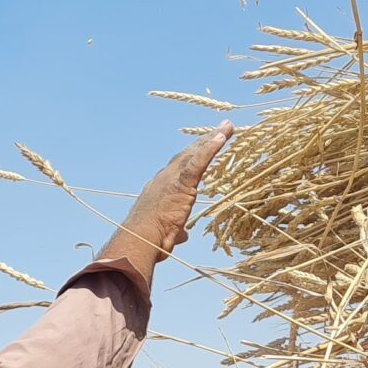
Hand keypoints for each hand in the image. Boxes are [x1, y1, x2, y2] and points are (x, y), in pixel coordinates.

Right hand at [96, 126, 233, 286]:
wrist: (141, 240)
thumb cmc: (151, 240)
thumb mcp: (167, 233)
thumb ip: (176, 230)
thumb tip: (181, 235)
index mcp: (162, 189)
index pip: (181, 169)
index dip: (194, 158)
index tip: (205, 148)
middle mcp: (165, 178)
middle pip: (189, 155)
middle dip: (205, 141)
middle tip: (221, 129)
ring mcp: (172, 178)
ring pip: (195, 153)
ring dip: (212, 138)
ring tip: (227, 126)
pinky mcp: (181, 182)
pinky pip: (199, 161)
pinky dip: (211, 148)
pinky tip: (222, 136)